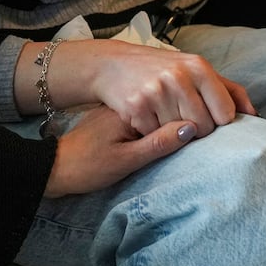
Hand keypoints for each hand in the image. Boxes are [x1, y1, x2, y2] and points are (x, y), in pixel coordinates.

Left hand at [42, 105, 197, 197]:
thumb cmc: (87, 165)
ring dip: (187, 119)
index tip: (208, 136)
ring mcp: (135, 107)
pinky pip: (160, 114)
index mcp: (134, 105)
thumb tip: (192, 128)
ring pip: (173, 107)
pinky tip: (180, 136)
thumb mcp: (124, 160)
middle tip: (205, 140)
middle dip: (195, 119)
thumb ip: (158, 143)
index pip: (178, 105)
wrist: (57, 165)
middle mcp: (136, 100)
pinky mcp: (132, 117)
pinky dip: (172, 123)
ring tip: (197, 138)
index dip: (196, 121)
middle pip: (179, 103)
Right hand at [83, 40, 254, 138]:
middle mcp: (178, 76)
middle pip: (204, 128)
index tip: (205, 116)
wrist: (113, 64)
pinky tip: (146, 118)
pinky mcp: (136, 106)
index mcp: (199, 67)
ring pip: (179, 135)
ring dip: (172, 132)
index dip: (217, 121)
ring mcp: (156, 91)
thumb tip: (255, 114)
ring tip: (162, 115)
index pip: (225, 115)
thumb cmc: (163, 69)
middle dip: (195, 130)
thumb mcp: (196, 70)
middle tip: (180, 117)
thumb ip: (229, 90)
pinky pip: (155, 136)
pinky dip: (152, 133)